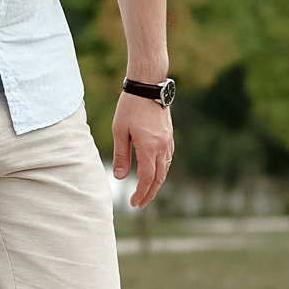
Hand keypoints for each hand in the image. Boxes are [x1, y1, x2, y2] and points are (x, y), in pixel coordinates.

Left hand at [110, 91, 173, 208]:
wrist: (148, 85)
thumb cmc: (130, 106)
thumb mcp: (119, 131)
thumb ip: (121, 156)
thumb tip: (120, 177)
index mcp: (149, 147)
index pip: (147, 178)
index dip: (141, 193)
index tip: (134, 203)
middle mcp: (162, 146)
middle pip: (159, 177)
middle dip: (150, 193)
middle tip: (141, 204)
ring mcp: (168, 140)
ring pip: (165, 168)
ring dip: (157, 183)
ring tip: (147, 191)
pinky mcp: (169, 135)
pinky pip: (168, 158)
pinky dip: (162, 169)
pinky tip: (155, 171)